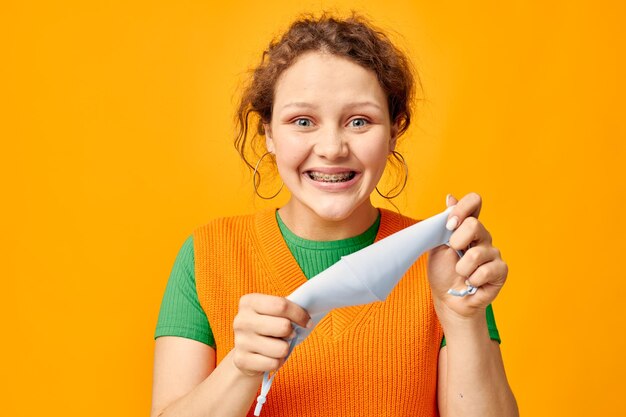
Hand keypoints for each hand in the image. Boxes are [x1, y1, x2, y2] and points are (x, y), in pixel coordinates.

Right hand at [232, 293, 310, 376]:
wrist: (245, 351)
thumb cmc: (267, 327)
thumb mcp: (273, 313)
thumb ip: (286, 310)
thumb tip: (307, 319)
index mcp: (249, 302)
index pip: (281, 305)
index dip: (299, 314)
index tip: (307, 321)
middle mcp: (241, 320)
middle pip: (283, 326)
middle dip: (292, 332)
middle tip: (290, 334)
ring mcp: (240, 341)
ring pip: (281, 349)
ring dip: (285, 349)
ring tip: (278, 346)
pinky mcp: (242, 360)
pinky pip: (273, 363)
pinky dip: (278, 362)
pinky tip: (270, 357)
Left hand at [428, 193, 507, 318]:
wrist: (448, 299)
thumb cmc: (442, 272)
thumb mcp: (436, 246)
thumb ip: (444, 224)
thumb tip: (450, 197)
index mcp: (466, 226)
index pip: (473, 202)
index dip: (462, 209)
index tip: (449, 224)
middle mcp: (482, 236)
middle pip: (474, 225)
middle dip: (457, 242)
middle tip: (453, 253)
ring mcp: (493, 253)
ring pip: (477, 253)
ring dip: (461, 268)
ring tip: (461, 274)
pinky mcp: (501, 270)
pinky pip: (486, 270)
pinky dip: (472, 280)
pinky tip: (472, 283)